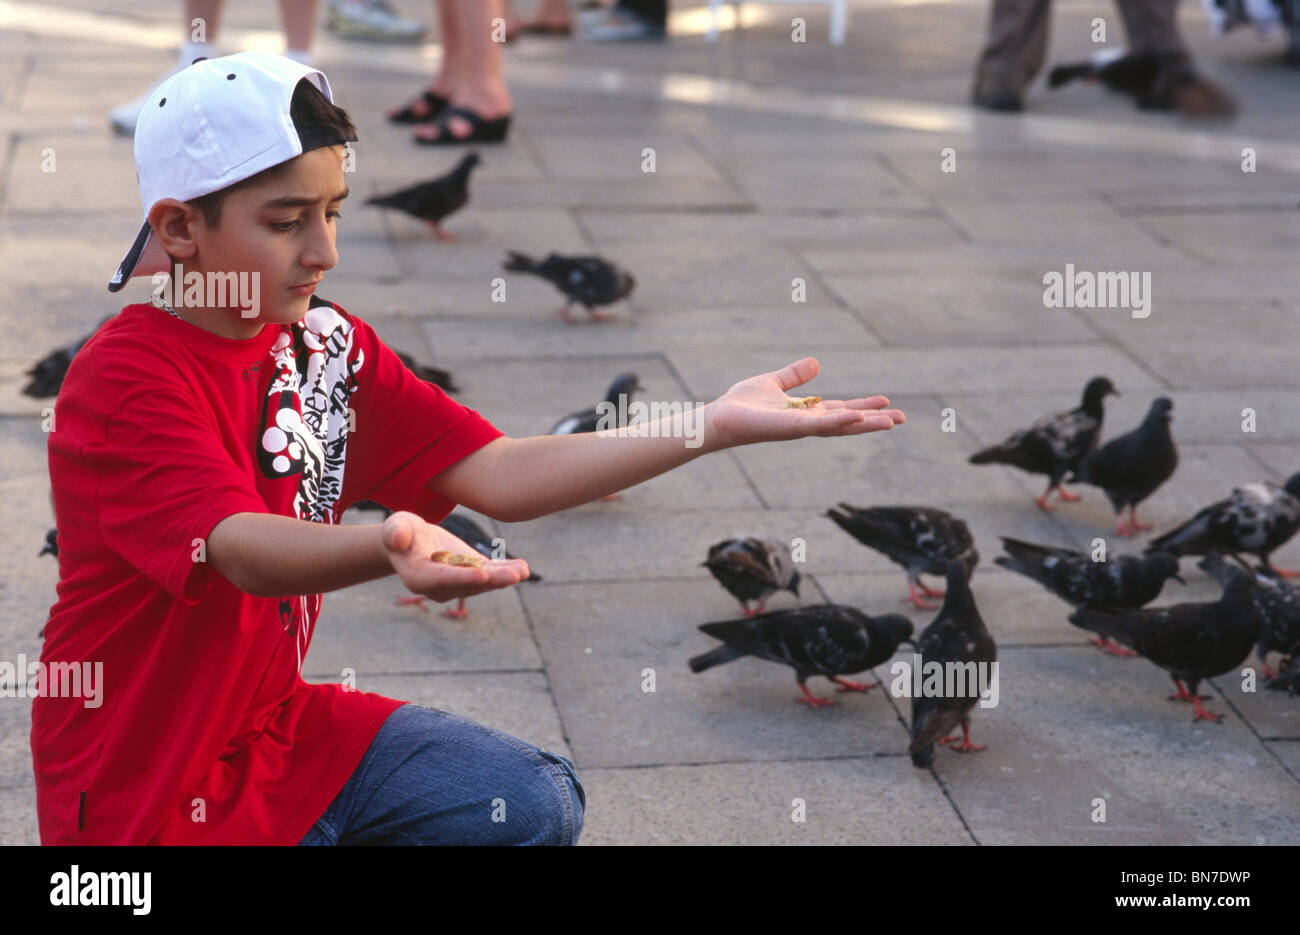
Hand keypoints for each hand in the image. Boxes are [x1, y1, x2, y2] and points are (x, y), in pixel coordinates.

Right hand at [380, 511, 529, 607]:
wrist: (411, 541)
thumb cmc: (401, 532)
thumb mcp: (396, 527)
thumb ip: (395, 532)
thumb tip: (397, 538)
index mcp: (418, 578)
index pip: (442, 579)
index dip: (462, 577)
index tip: (482, 574)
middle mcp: (440, 587)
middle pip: (468, 584)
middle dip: (492, 580)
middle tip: (514, 576)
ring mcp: (458, 583)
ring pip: (483, 582)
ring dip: (503, 577)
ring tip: (522, 571)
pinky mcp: (471, 575)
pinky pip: (489, 575)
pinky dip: (506, 571)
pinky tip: (524, 568)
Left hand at [703, 357, 904, 449]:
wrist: (720, 417)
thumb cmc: (742, 404)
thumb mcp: (774, 383)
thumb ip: (794, 375)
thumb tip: (816, 363)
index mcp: (806, 412)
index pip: (842, 410)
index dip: (864, 407)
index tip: (887, 402)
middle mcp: (807, 423)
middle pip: (847, 423)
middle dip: (874, 421)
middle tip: (901, 419)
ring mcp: (801, 428)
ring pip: (839, 427)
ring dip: (865, 425)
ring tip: (891, 423)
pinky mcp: (790, 429)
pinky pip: (818, 425)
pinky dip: (839, 422)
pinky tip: (858, 418)